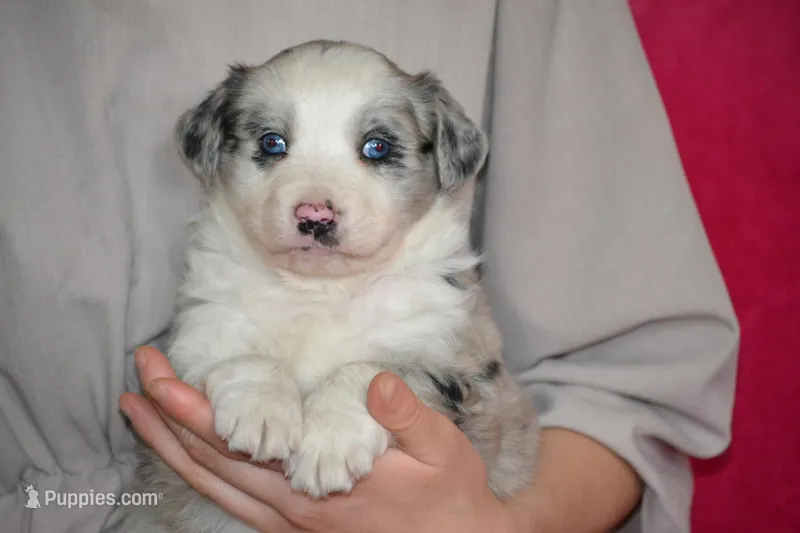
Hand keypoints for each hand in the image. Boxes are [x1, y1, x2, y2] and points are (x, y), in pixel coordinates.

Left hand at [119, 347, 517, 532]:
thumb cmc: (449, 496)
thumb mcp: (443, 450)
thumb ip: (406, 416)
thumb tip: (376, 382)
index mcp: (318, 485)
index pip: (239, 444)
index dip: (193, 411)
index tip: (160, 378)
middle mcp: (290, 508)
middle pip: (209, 462)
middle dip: (166, 417)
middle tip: (139, 373)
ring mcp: (287, 523)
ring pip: (210, 486)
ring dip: (168, 446)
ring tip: (138, 412)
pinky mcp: (292, 528)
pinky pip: (228, 501)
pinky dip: (195, 473)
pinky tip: (185, 455)